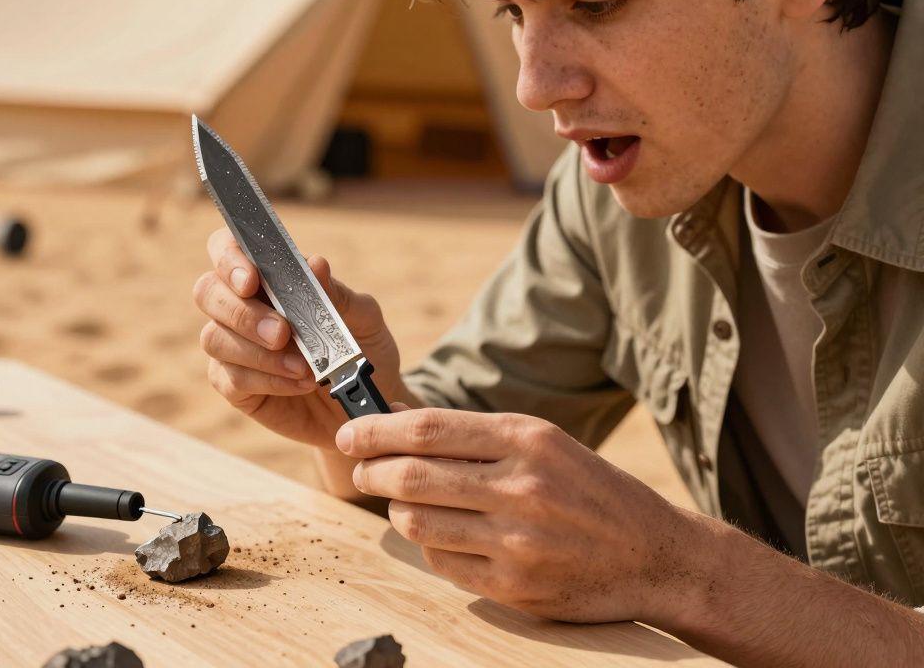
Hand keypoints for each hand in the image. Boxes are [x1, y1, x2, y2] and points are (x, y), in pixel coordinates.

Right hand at [193, 228, 402, 447]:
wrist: (365, 402)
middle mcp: (241, 306)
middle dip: (242, 312)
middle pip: (207, 292)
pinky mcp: (235, 385)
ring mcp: (232, 346)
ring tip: (304, 367)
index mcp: (267, 276)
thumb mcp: (364, 319)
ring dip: (259, 353)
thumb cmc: (362, 349)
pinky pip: (231, 378)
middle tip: (282, 333)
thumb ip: (338, 294)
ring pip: (214, 338)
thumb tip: (316, 264)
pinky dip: (268, 380)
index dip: (229, 258)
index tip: (251, 280)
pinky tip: (300, 383)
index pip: (226, 248)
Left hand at [336, 407, 708, 623]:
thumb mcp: (543, 443)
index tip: (349, 433)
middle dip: (371, 471)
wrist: (656, 557)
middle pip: (411, 476)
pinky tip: (447, 536)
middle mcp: (522, 487)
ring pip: (418, 522)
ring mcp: (518, 541)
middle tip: (362, 469)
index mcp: (527, 440)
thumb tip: (394, 418)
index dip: (375, 430)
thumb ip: (471, 434)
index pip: (426, 428)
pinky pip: (442, 563)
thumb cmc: (590, 491)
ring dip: (398, 510)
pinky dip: (432, 546)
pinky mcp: (515, 586)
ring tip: (406, 503)